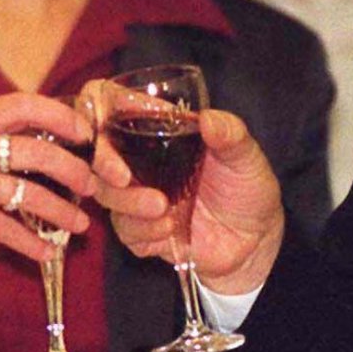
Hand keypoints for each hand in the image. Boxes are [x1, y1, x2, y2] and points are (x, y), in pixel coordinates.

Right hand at [0, 92, 98, 263]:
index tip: (82, 131)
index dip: (59, 115)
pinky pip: (11, 230)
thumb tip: (26, 144)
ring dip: (62, 211)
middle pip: (38, 150)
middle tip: (91, 184)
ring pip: (31, 193)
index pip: (22, 104)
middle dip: (74, 169)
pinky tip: (48, 253)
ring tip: (80, 226)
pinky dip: (34, 245)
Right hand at [93, 104, 284, 293]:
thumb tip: (207, 119)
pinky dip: (143, 230)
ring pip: (105, 194)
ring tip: (161, 207)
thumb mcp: (245, 156)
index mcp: (155, 134)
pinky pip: (124, 230)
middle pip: (96, 155)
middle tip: (123, 176)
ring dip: (128, 202)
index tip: (109, 119)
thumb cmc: (247, 189)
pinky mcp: (139, 231)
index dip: (98, 108)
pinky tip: (169, 229)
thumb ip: (230, 135)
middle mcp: (138, 163)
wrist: (256, 243)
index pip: (109, 109)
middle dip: (103, 164)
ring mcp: (135, 197)